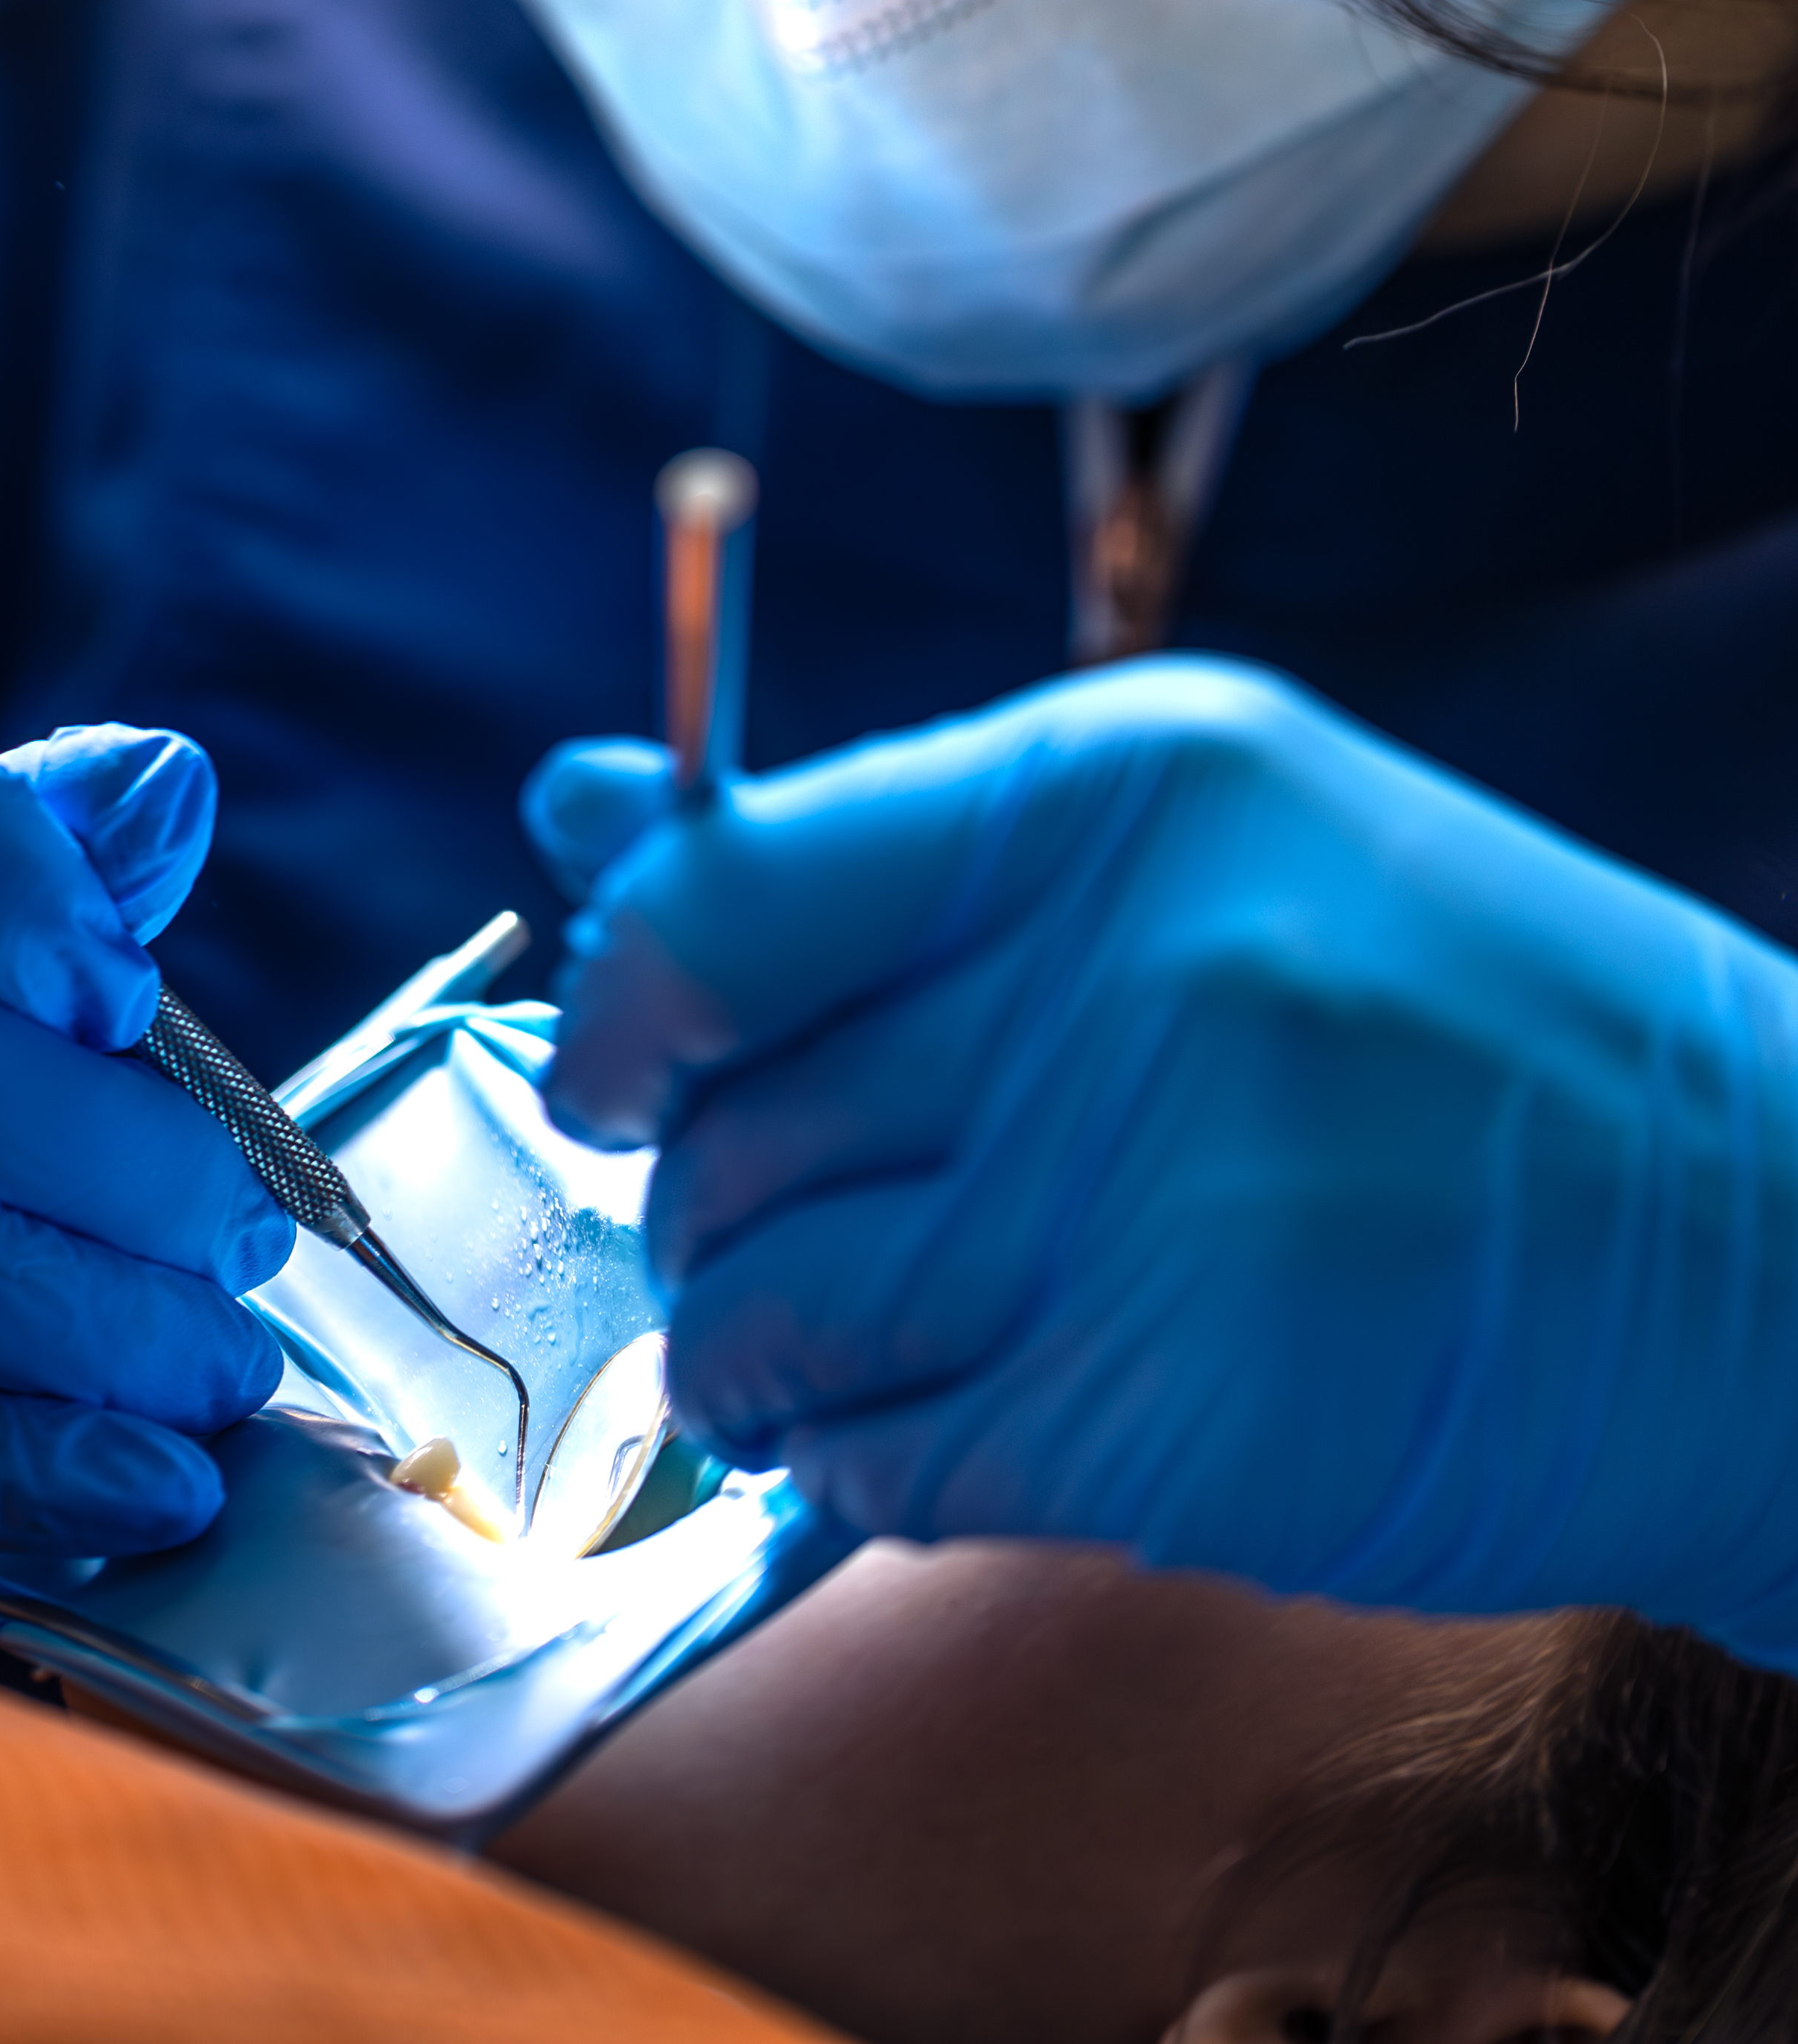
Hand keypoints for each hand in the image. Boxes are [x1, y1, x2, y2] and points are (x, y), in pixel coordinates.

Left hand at [525, 665, 1797, 1662]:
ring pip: (765, 1309)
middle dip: (706, 1195)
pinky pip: (875, 1463)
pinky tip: (922, 1426)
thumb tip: (580, 811)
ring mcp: (1143, 1212)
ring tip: (827, 1338)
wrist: (1754, 1242)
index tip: (628, 1060)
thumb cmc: (1452, 1019)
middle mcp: (1112, 986)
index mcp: (1108, 796)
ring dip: (748, 1349)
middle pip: (731, 1126)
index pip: (720, 896)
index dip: (623, 998)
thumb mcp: (1189, 837)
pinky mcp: (1169, 1423)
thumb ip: (871, 844)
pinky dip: (850, 1464)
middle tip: (785, 1211)